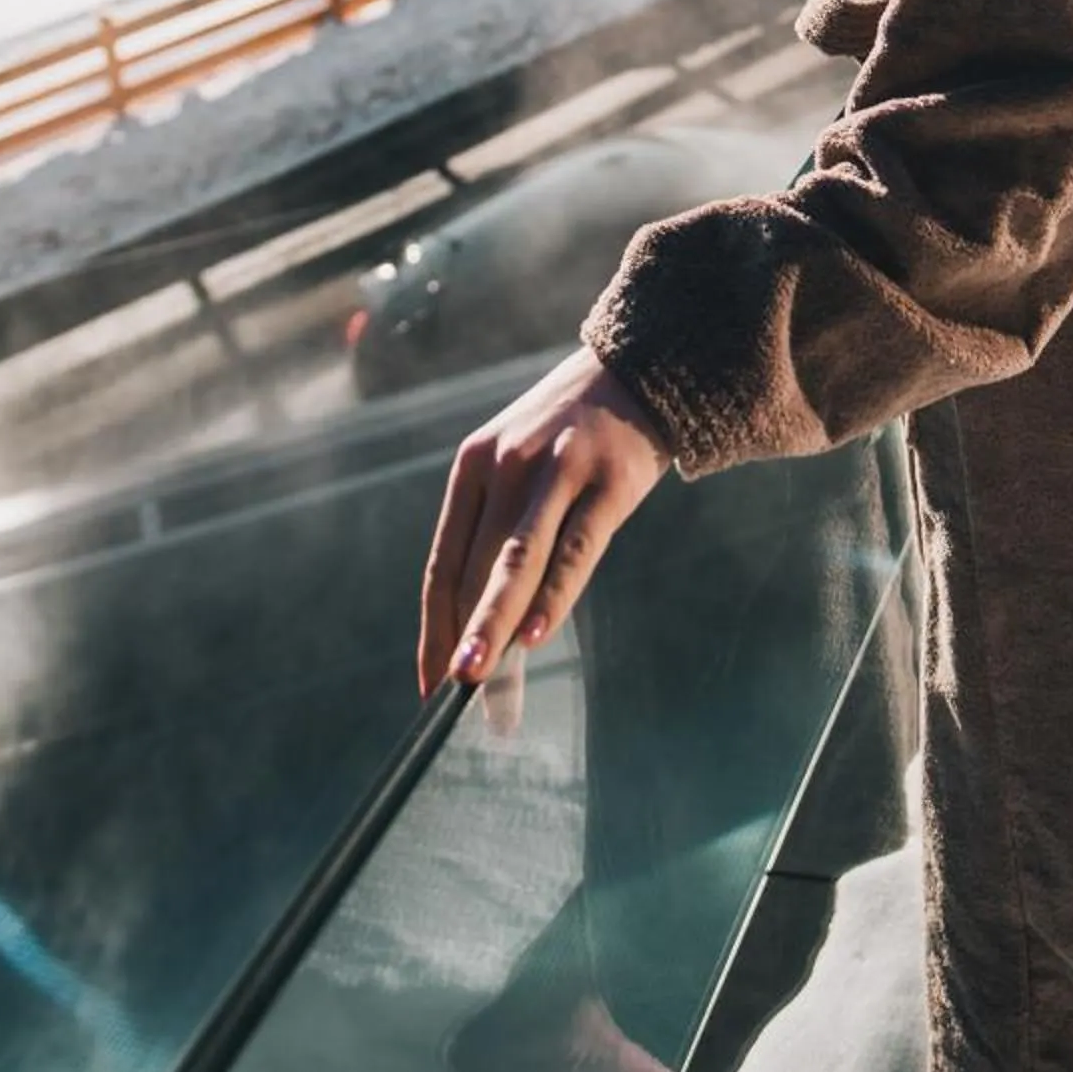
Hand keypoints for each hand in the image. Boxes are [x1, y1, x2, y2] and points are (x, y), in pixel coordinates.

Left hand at [417, 347, 672, 696]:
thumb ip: (501, 534)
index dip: (434, 629)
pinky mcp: (608, 481)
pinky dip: (554, 595)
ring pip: (515, 561)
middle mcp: (508, 465)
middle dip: (466, 641)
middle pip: (474, 569)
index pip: (443, 564)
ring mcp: (558, 470)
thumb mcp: (521, 465)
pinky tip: (536, 634)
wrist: (642, 370)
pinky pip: (575, 549)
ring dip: (492, 624)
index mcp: (474, 465)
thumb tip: (486, 629)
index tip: (430, 685)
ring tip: (475, 679)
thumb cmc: (574, 435)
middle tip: (457, 701)